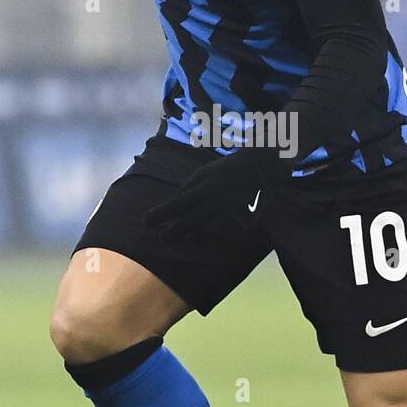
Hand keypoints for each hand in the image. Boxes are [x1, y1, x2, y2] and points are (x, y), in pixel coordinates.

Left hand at [146, 148, 265, 242]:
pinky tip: (214, 229)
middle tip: (162, 239)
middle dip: (171, 233)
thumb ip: (187, 189)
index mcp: (202, 189)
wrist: (260, 167)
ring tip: (189, 232)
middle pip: (187, 224)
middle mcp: (213, 202)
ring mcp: (227, 213)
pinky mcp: (241, 222)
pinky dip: (216, 233)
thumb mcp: (203, 173)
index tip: (146, 222)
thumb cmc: (226, 170)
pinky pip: (224, 234)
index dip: (159, 215)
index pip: (175, 205)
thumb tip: (172, 208)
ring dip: (194, 233)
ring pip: (204, 232)